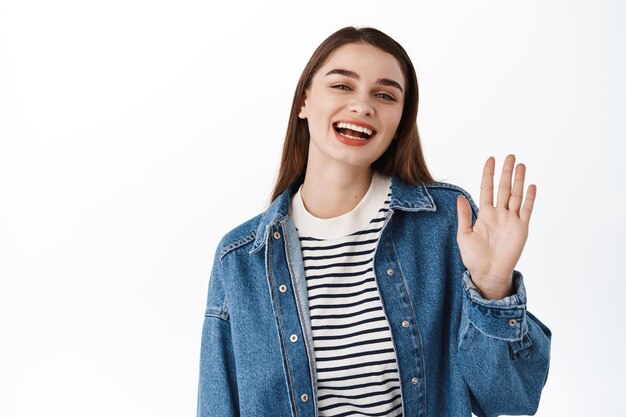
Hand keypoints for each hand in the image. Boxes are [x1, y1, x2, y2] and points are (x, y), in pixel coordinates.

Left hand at [456, 154, 535, 298]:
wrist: (487, 273)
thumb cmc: (473, 257)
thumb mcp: (464, 234)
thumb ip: (464, 215)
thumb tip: (460, 196)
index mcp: (484, 214)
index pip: (487, 189)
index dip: (489, 174)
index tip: (491, 159)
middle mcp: (499, 214)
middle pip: (504, 188)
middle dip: (506, 172)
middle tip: (510, 156)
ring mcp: (511, 220)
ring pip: (516, 195)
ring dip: (519, 180)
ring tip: (521, 165)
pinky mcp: (522, 229)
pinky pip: (526, 210)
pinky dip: (529, 198)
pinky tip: (531, 186)